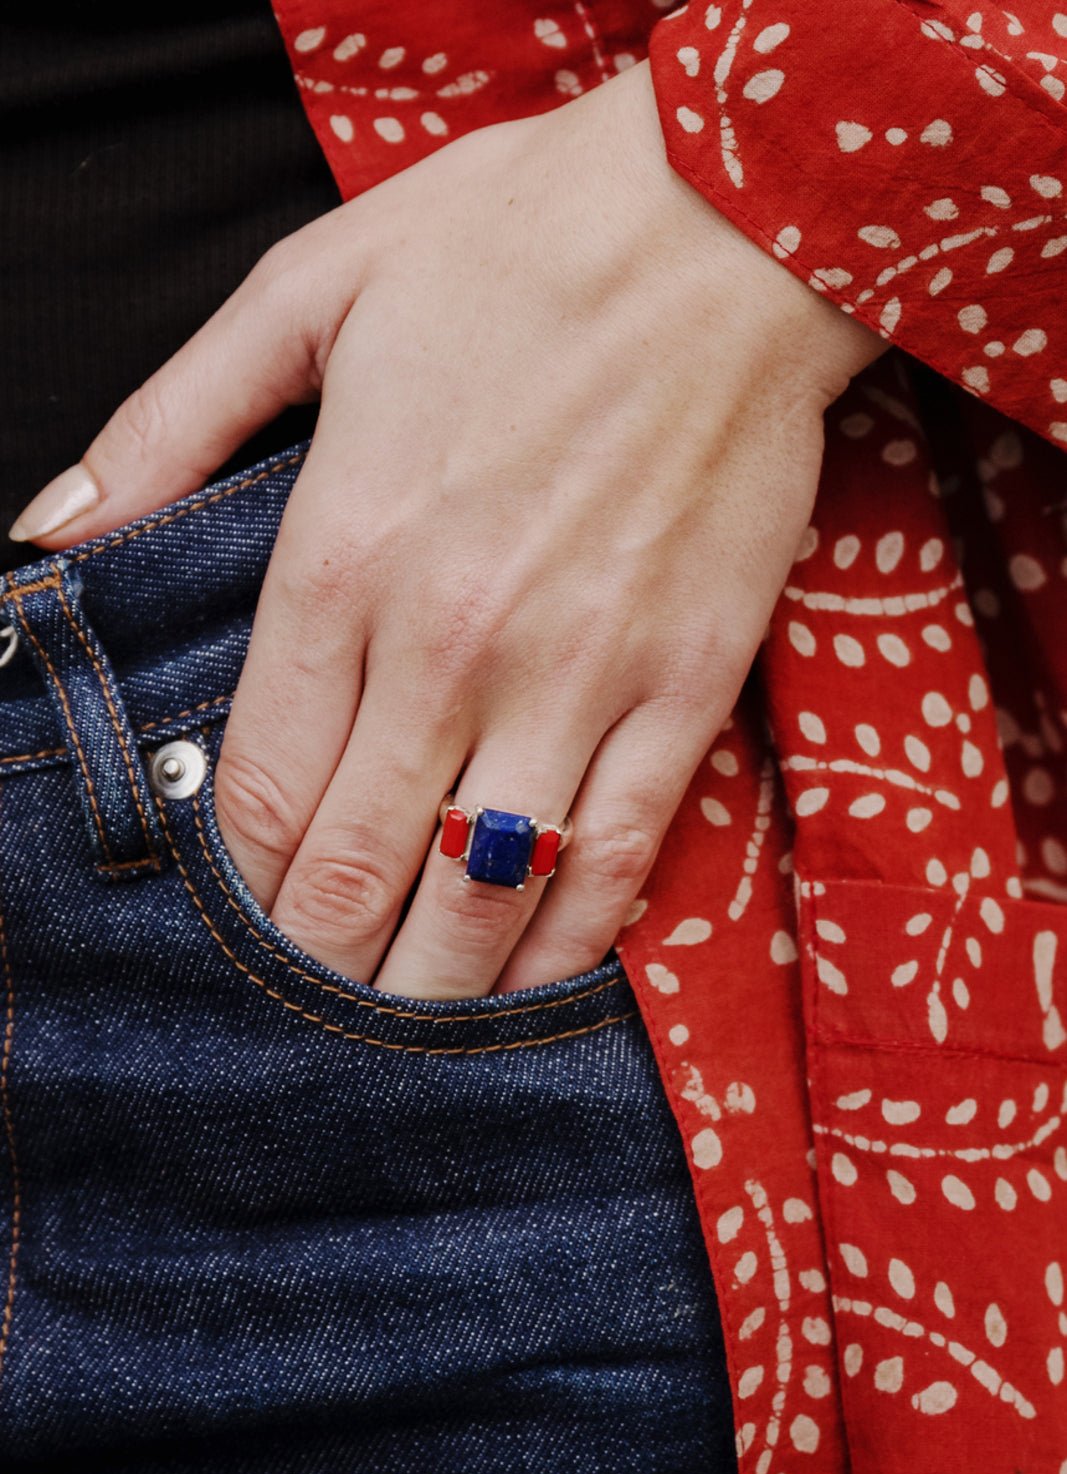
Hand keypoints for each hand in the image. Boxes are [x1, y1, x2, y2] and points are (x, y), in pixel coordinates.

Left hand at [11, 61, 883, 998]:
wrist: (727, 221)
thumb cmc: (514, 244)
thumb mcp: (308, 292)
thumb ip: (170, 427)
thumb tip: (52, 534)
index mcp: (344, 556)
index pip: (267, 792)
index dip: (242, 892)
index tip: (239, 936)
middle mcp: (453, 643)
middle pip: (361, 872)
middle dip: (321, 972)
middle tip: (303, 1029)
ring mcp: (580, 676)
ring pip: (485, 893)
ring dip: (432, 991)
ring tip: (398, 1045)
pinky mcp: (687, 685)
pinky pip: (620, 856)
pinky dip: (567, 942)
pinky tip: (529, 984)